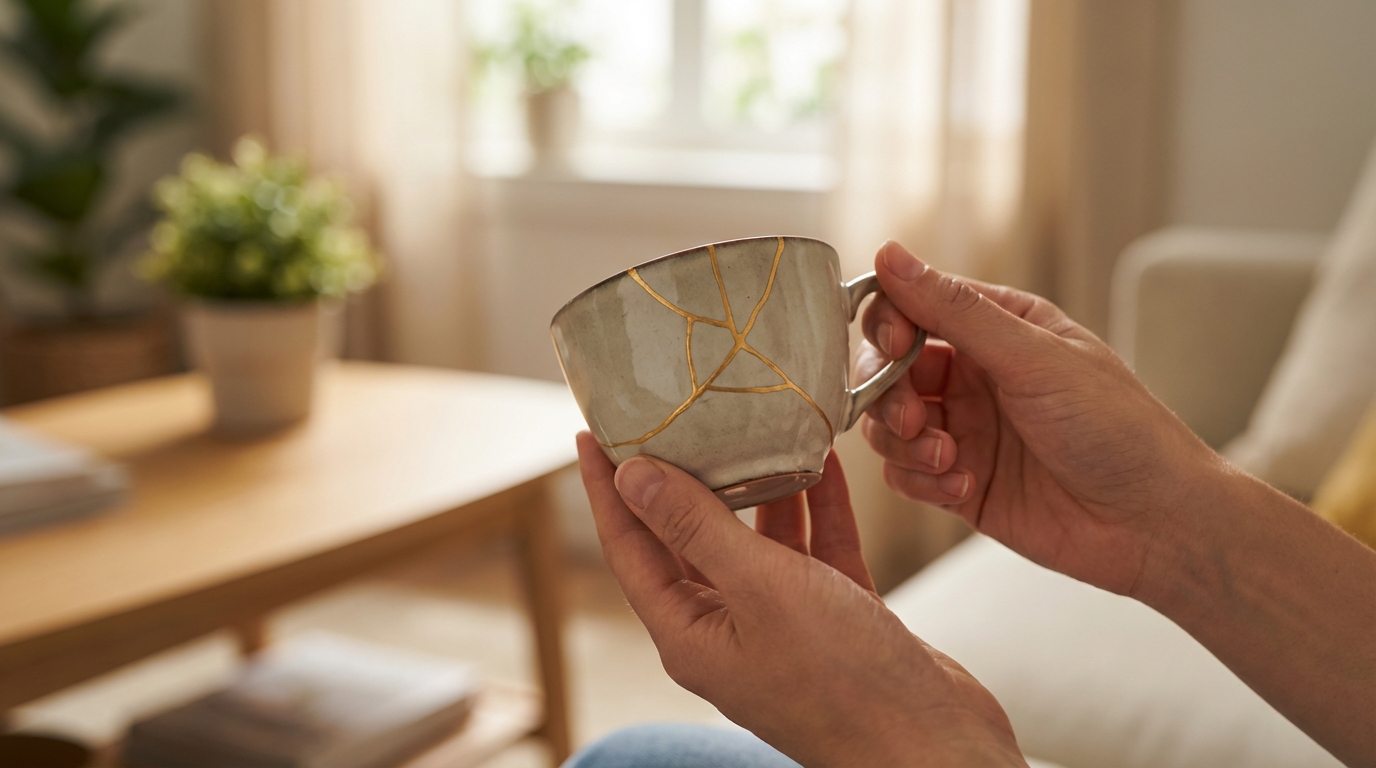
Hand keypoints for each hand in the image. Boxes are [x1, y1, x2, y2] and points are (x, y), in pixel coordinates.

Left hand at [577, 432, 1026, 766]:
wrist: (935, 746)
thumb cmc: (843, 681)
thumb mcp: (760, 588)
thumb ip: (696, 527)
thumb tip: (632, 477)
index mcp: (690, 633)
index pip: (630, 548)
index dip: (609, 489)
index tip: (594, 434)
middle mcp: (728, 629)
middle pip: (689, 538)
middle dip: (684, 477)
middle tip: (675, 417)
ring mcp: (782, 627)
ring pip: (757, 542)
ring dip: (760, 487)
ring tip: (756, 426)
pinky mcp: (835, 620)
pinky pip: (814, 553)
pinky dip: (817, 510)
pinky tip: (824, 464)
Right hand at [855, 241, 1220, 595]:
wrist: (1154, 522)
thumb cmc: (1117, 428)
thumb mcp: (1033, 357)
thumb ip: (955, 309)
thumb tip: (890, 254)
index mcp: (997, 326)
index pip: (910, 305)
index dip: (887, 324)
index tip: (895, 347)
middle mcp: (974, 374)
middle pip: (886, 367)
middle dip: (887, 393)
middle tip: (913, 419)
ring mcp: (965, 430)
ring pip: (886, 424)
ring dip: (903, 443)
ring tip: (950, 459)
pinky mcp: (959, 484)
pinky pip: (903, 475)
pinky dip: (920, 481)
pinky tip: (965, 488)